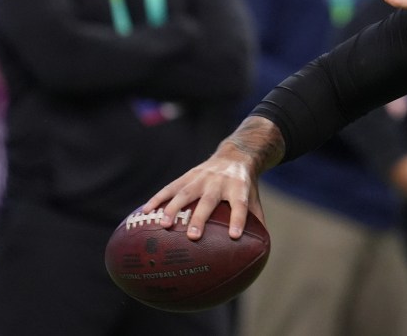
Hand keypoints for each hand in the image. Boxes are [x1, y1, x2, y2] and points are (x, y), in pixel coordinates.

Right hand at [142, 116, 282, 239]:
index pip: (240, 204)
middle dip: (200, 218)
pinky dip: (157, 198)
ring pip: (186, 192)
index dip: (238, 219)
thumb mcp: (254, 198)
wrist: (235, 155)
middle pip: (209, 200)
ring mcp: (202, 177)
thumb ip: (256, 221)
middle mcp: (219, 181)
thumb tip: (260, 250)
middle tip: (192, 237)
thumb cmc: (244, 185)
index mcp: (239, 188)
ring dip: (173, 208)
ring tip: (164, 225)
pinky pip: (170, 187)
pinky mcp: (188, 175)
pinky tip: (145, 212)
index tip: (234, 236)